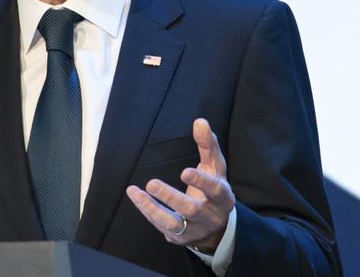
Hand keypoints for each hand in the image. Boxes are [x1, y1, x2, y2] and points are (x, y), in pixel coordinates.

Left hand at [126, 118, 235, 251]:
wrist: (217, 226)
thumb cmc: (213, 189)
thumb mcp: (215, 167)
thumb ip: (208, 145)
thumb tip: (200, 121)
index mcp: (223, 197)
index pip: (215, 190)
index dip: (201, 182)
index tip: (185, 172)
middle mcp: (210, 216)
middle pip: (192, 210)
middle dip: (172, 198)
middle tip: (152, 183)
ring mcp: (195, 229)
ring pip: (174, 223)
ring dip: (154, 208)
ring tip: (140, 190)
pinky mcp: (180, 237)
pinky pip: (161, 225)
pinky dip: (147, 210)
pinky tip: (136, 195)